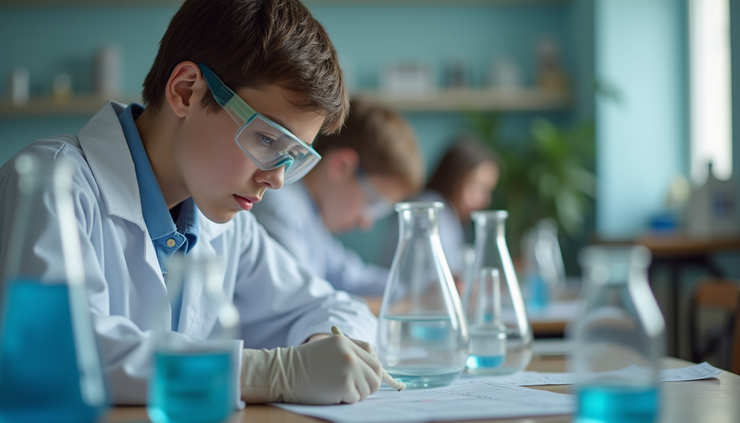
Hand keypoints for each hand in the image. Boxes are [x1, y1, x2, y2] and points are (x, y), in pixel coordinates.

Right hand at [240, 336, 382, 404]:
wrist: (283, 374)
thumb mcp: (327, 348)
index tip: (365, 376)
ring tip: (340, 390)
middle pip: (376, 372)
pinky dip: (348, 400)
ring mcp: (349, 369)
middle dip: (370, 383)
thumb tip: (370, 367)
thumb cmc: (302, 365)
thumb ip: (349, 353)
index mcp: (346, 342)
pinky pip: (357, 398)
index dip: (371, 368)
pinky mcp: (345, 385)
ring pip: (369, 387)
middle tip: (356, 388)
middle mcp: (350, 354)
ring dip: (358, 393)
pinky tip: (333, 394)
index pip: (372, 355)